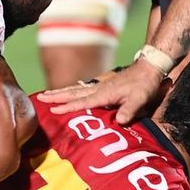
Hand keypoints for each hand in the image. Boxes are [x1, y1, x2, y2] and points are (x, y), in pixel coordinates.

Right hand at [35, 59, 166, 124]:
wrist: (148, 68)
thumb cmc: (144, 85)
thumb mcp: (140, 98)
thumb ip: (130, 109)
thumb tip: (120, 121)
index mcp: (104, 94)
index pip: (82, 101)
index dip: (68, 107)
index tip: (53, 110)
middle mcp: (98, 89)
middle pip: (72, 93)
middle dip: (56, 96)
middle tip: (40, 98)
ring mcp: (99, 86)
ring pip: (75, 89)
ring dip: (60, 92)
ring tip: (45, 94)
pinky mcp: (102, 86)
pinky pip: (81, 89)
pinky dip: (70, 90)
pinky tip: (66, 92)